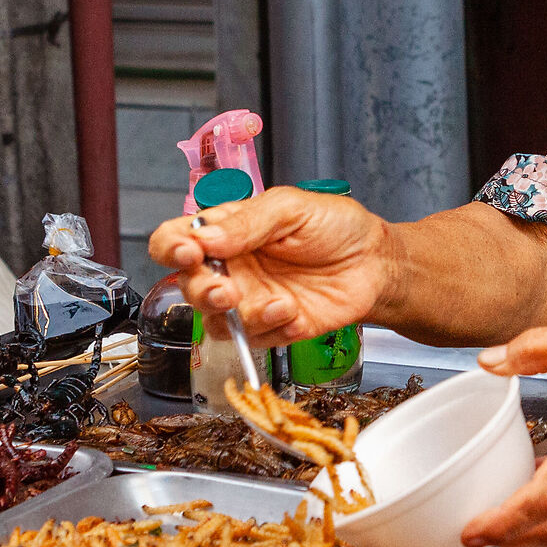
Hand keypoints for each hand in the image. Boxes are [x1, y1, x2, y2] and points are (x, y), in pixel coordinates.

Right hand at [149, 185, 392, 343]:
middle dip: (201, 290)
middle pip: (188, 285)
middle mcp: (231, 268)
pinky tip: (292, 310)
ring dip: (232, 315)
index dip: (171, 248)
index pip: (176, 239)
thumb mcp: (291, 208)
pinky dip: (268, 327)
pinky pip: (251, 339)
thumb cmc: (336, 227)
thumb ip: (247, 221)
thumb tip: (206, 237)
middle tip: (224, 288)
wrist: (375, 262)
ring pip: (212, 320)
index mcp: (226, 232)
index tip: (189, 252)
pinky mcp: (271, 328)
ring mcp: (248, 301)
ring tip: (265, 301)